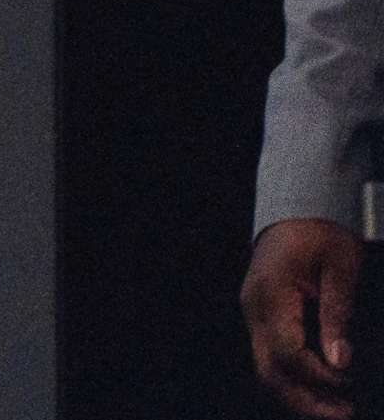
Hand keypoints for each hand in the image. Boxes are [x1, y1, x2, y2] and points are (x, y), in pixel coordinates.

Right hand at [243, 217, 362, 418]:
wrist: (298, 206)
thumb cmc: (322, 231)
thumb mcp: (341, 267)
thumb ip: (338, 314)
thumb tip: (341, 361)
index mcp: (271, 293)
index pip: (287, 352)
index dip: (321, 377)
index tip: (353, 384)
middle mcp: (254, 307)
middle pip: (268, 370)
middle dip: (306, 400)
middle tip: (346, 414)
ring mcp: (253, 312)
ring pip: (266, 369)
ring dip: (300, 394)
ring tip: (339, 408)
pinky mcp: (261, 315)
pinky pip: (271, 355)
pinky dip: (296, 377)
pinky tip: (324, 386)